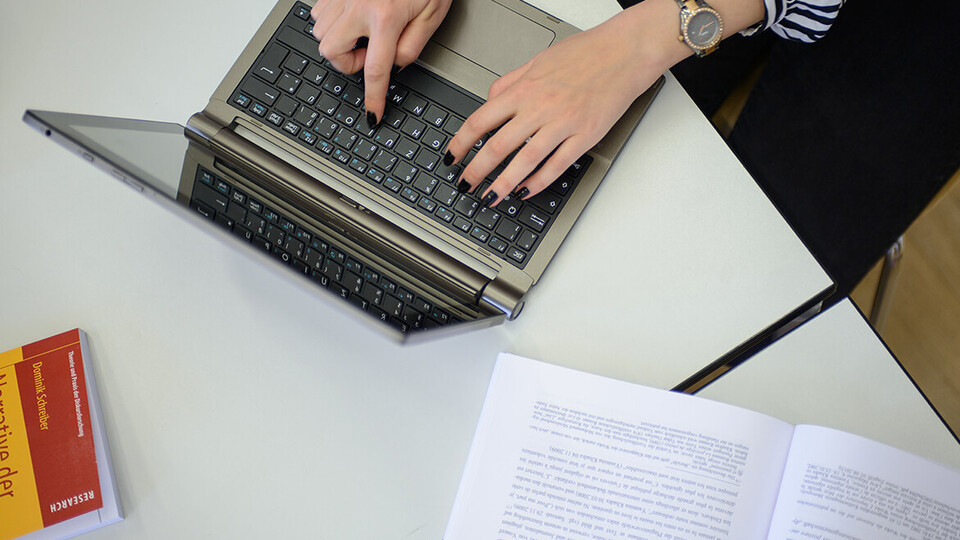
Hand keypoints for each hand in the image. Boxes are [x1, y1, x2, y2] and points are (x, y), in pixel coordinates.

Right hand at [311, 0, 451, 124]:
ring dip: (338, 41)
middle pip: (331, 50)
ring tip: (362, 33)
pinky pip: (319, 11)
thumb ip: (411, 48)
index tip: (372, 114)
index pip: (374, 70)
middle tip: (368, 55)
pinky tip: (353, 18)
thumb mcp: (432, 16)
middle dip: (347, 61)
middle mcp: (358, 3)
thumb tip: (393, 69)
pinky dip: (332, 21)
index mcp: (386, 16)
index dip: (374, 97)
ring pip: (320, 31)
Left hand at [444, 8, 678, 206]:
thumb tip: (490, 100)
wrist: (626, 51)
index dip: (461, 143)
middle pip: (498, 147)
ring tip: (491, 196)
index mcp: (524, 89)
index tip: (452, 158)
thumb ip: (511, 82)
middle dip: (476, 171)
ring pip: (525, 162)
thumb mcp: (538, 60)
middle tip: (466, 185)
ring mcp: (563, 124)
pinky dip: (539, 182)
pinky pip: (557, 165)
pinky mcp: (585, 136)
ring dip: (504, 184)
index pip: (480, 120)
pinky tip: (527, 190)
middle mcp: (540, 107)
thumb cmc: (587, 52)